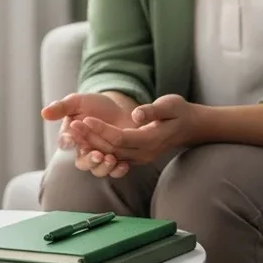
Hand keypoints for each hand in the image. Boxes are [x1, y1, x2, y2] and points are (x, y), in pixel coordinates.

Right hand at [42, 92, 136, 177]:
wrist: (118, 107)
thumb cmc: (94, 104)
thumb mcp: (77, 102)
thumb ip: (61, 107)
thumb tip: (44, 113)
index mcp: (71, 137)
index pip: (65, 143)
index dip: (67, 143)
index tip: (70, 140)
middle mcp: (83, 150)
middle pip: (82, 163)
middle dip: (89, 161)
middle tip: (97, 155)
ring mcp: (99, 157)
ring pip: (98, 170)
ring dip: (103, 168)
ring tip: (110, 159)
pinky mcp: (115, 160)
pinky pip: (114, 171)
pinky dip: (118, 171)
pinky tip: (123, 165)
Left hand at [72, 94, 197, 166]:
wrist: (190, 126)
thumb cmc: (179, 111)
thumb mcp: (170, 105)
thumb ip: (152, 111)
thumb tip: (136, 115)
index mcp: (151, 140)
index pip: (120, 138)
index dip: (101, 130)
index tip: (85, 118)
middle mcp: (144, 153)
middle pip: (111, 149)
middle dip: (90, 138)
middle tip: (72, 124)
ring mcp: (140, 157)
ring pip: (110, 154)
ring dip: (91, 144)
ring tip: (73, 131)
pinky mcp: (136, 156)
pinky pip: (114, 155)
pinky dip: (99, 148)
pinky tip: (84, 139)